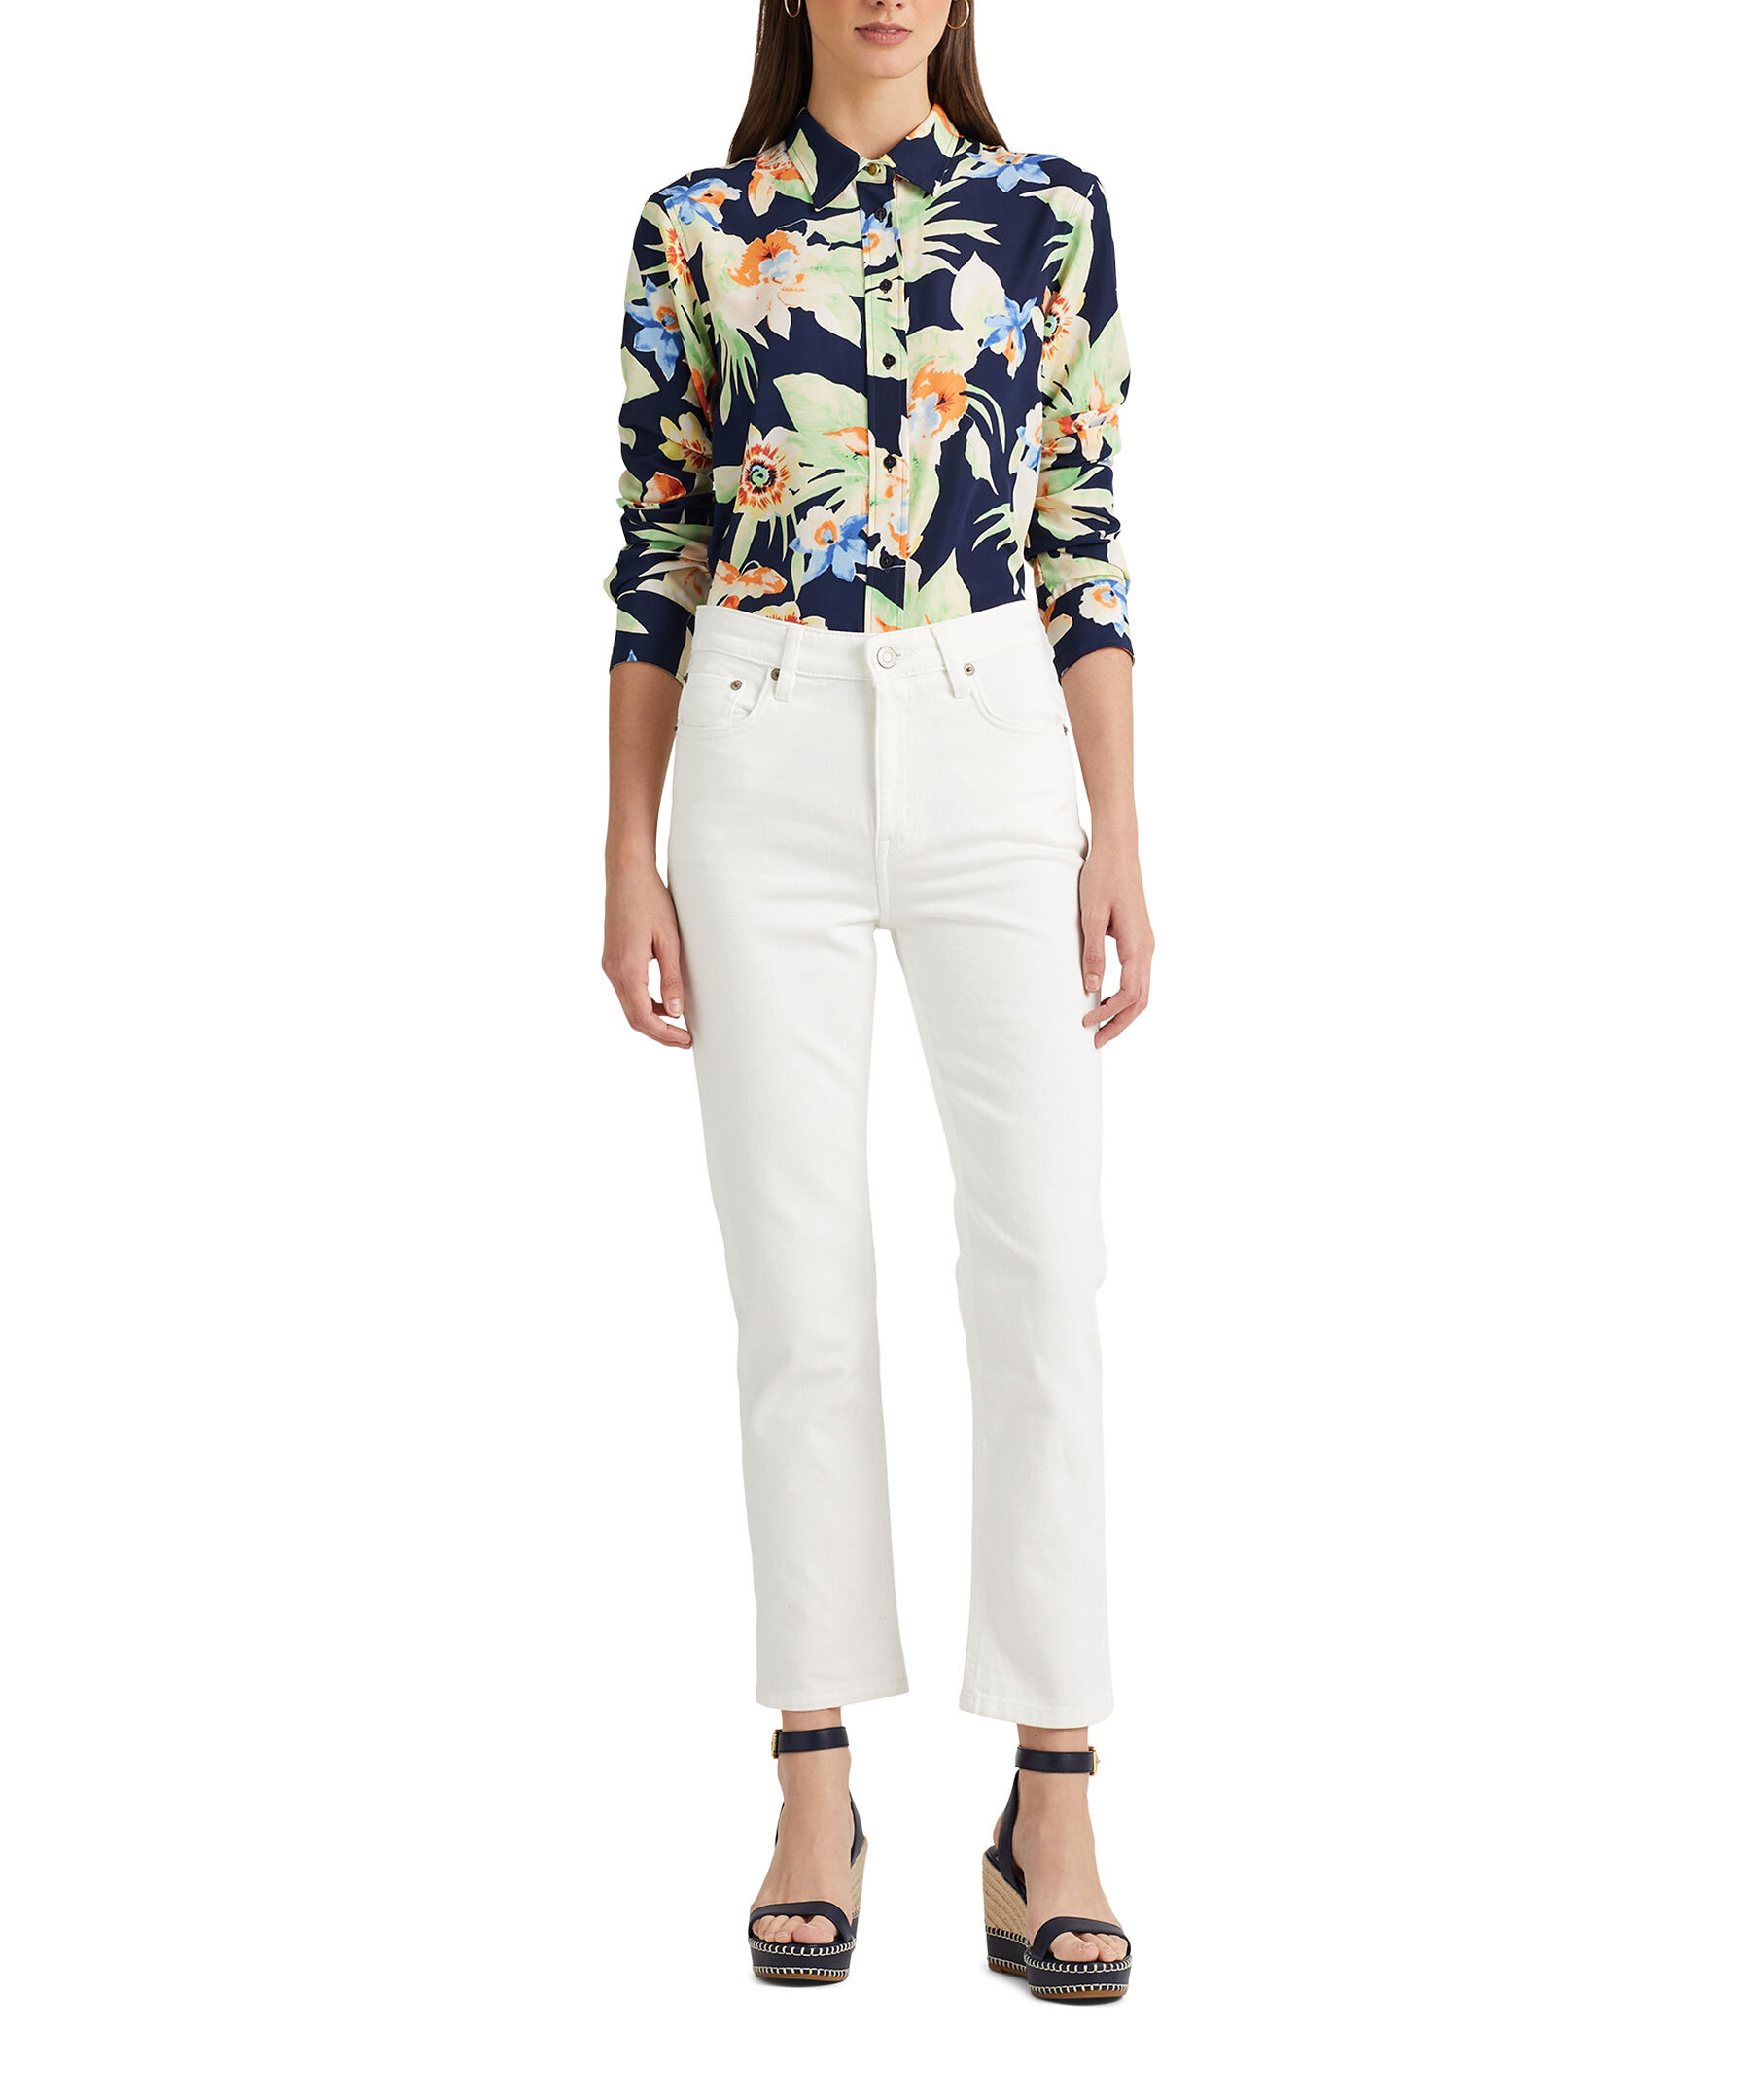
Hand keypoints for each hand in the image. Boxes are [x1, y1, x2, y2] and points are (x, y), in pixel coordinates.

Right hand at [603, 862, 690, 1047]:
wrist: (626, 873)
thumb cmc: (650, 900)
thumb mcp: (669, 940)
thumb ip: (671, 977)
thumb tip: (675, 1012)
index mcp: (627, 969)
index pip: (643, 1018)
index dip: (664, 1035)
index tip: (686, 1041)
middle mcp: (613, 971)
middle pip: (634, 1017)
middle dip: (659, 1033)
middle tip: (684, 1040)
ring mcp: (609, 965)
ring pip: (629, 1006)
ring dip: (652, 1020)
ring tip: (678, 1026)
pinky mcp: (612, 958)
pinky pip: (627, 990)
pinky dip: (644, 1003)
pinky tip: (664, 1002)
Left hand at [1079, 844, 1153, 1046]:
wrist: (1118, 850)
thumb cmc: (1103, 877)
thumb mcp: (1092, 915)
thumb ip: (1093, 952)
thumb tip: (1091, 988)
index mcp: (1138, 945)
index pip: (1129, 993)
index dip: (1109, 1013)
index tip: (1087, 1023)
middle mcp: (1147, 948)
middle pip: (1140, 1000)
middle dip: (1119, 1023)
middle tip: (1096, 1042)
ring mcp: (1146, 944)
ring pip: (1141, 991)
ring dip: (1123, 1012)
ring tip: (1101, 1028)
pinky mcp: (1139, 939)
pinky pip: (1137, 977)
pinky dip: (1125, 996)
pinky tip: (1107, 1001)